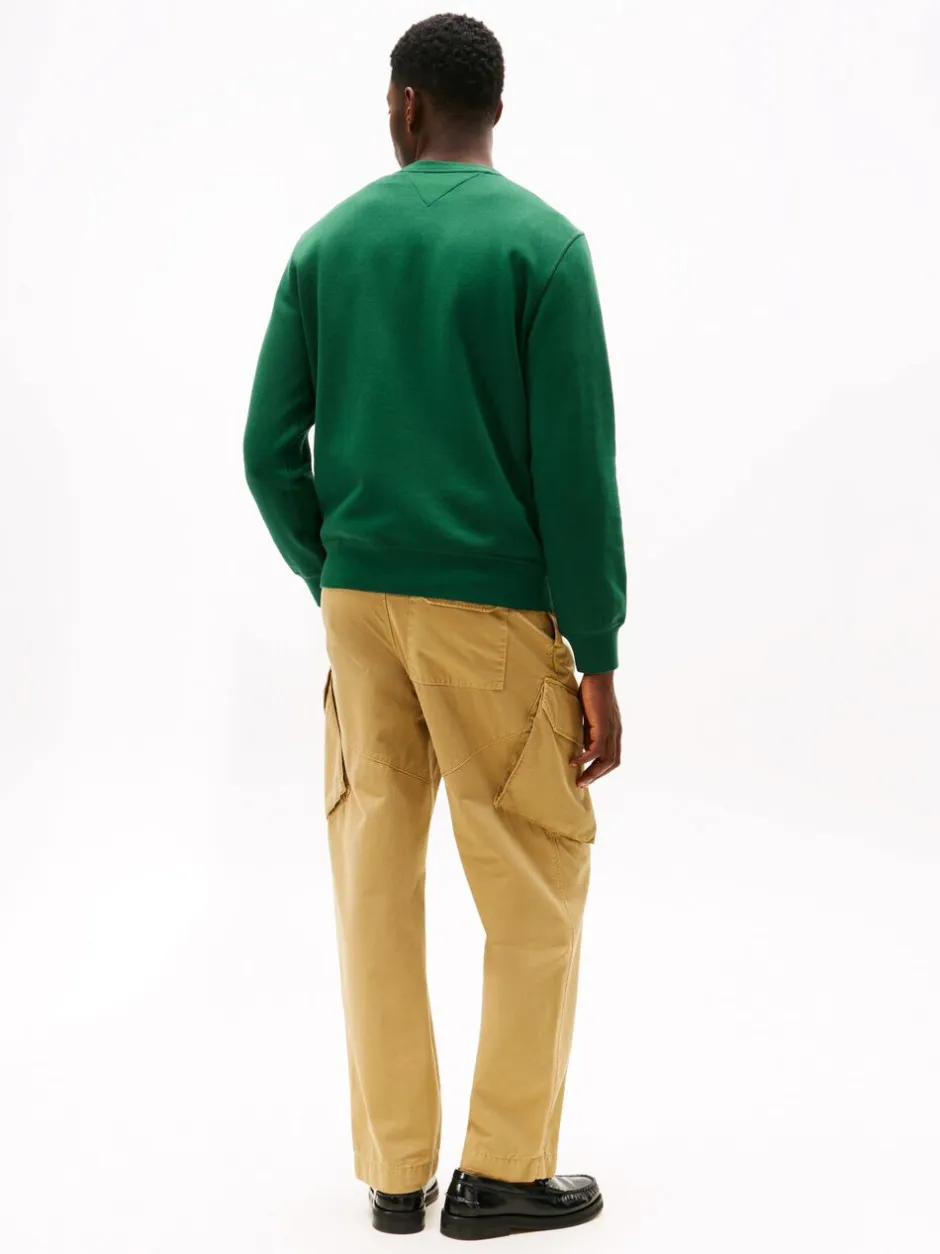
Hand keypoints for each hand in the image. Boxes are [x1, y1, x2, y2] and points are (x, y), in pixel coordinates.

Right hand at [570, 671, 621, 786]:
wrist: (599, 676)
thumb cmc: (592, 692)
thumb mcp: (590, 716)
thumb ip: (587, 730)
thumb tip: (578, 742)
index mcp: (614, 732)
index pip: (613, 758)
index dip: (602, 769)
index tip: (588, 777)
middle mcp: (616, 734)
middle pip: (612, 763)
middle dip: (597, 776)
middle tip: (582, 784)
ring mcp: (611, 730)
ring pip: (606, 759)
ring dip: (592, 772)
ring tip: (579, 780)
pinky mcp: (603, 726)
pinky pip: (596, 748)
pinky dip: (586, 758)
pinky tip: (574, 761)